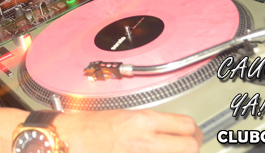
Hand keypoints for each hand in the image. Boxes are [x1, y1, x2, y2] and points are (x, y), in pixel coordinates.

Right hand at [57, 109, 201, 152]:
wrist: (70, 140)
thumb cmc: (91, 127)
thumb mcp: (126, 116)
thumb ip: (152, 124)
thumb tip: (173, 132)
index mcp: (143, 121)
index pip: (186, 125)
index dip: (193, 130)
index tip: (192, 133)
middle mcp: (146, 140)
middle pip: (190, 147)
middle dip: (192, 147)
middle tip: (188, 146)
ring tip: (172, 151)